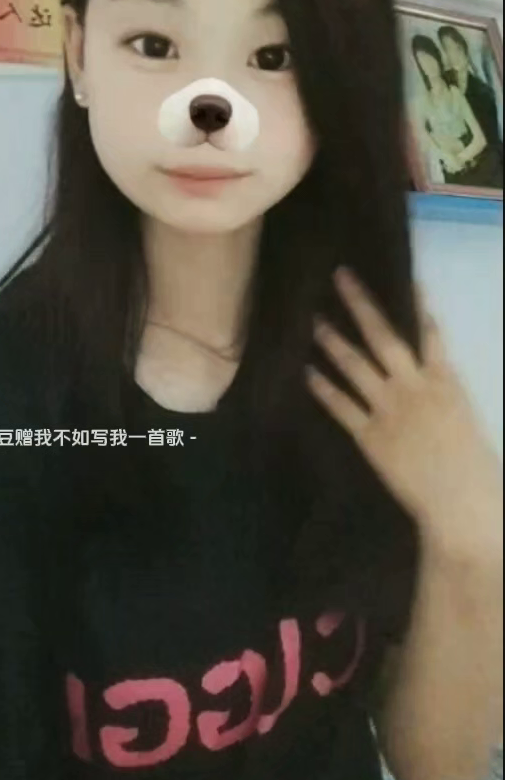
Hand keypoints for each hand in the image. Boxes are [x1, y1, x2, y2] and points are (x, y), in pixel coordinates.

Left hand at [307, 269, 501, 559]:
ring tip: (314, 319)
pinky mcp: (369, 436)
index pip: (430, 332)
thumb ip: (443, 393)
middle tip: (340, 276)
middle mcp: (414, 386)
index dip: (416, 302)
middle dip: (360, 303)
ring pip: (355, 365)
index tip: (404, 276)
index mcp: (446, 381)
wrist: (460, 503)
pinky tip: (307, 371)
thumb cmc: (472, 466)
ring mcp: (389, 409)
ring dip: (333, 339)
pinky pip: (340, 405)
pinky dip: (322, 387)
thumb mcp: (465, 418)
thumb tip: (427, 378)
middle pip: (382, 336)